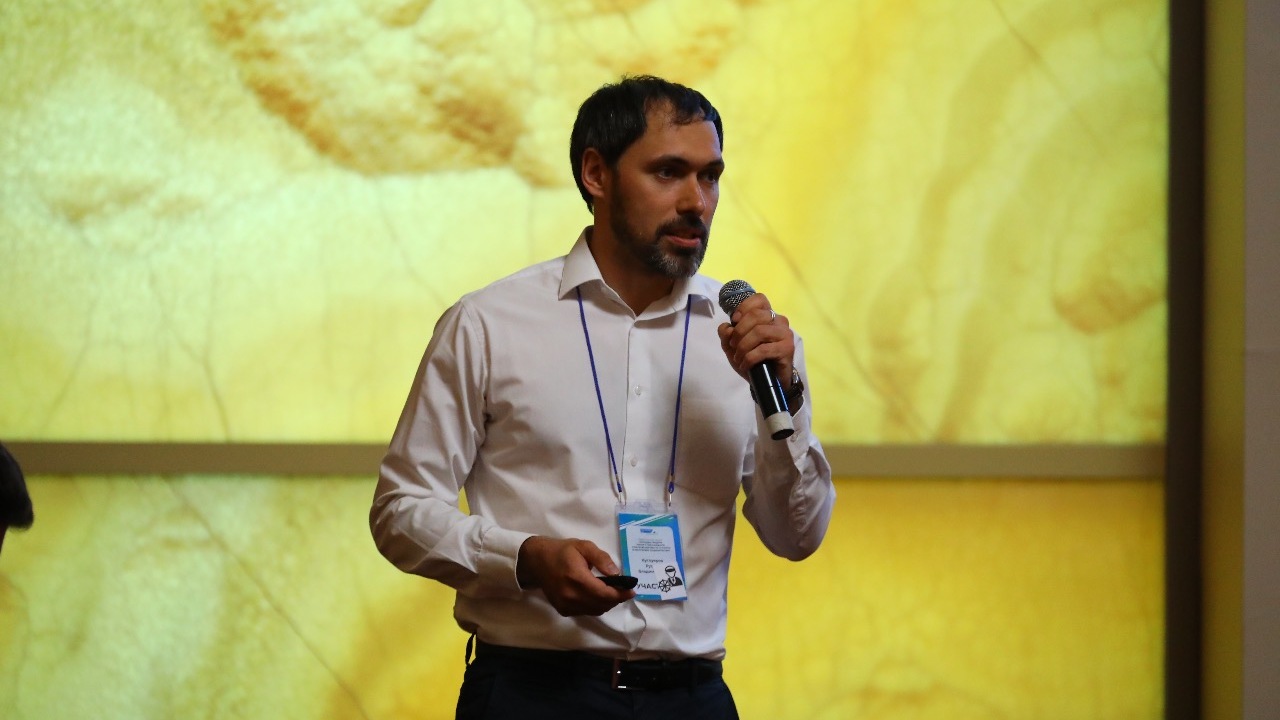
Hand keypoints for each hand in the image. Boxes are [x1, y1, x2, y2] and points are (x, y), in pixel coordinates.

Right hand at [516, 536, 635, 615]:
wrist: (537, 561)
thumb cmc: (562, 551)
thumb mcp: (584, 546)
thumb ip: (601, 559)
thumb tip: (616, 574)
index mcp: (577, 578)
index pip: (605, 594)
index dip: (621, 594)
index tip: (632, 590)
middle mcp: (571, 596)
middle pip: (602, 605)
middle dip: (617, 599)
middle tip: (624, 589)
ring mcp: (566, 605)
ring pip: (595, 611)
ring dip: (607, 603)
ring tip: (612, 592)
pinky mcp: (563, 610)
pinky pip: (586, 612)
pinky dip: (596, 606)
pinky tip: (597, 595)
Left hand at [717, 292, 795, 390]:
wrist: (767, 382)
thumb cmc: (752, 360)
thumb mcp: (732, 347)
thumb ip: (726, 334)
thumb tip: (727, 327)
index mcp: (767, 316)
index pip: (759, 299)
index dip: (743, 307)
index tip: (734, 321)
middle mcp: (779, 321)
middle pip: (755, 315)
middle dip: (739, 332)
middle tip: (733, 346)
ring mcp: (785, 334)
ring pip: (759, 331)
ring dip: (743, 346)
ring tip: (739, 357)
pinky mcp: (787, 348)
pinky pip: (764, 349)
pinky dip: (750, 358)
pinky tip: (745, 365)